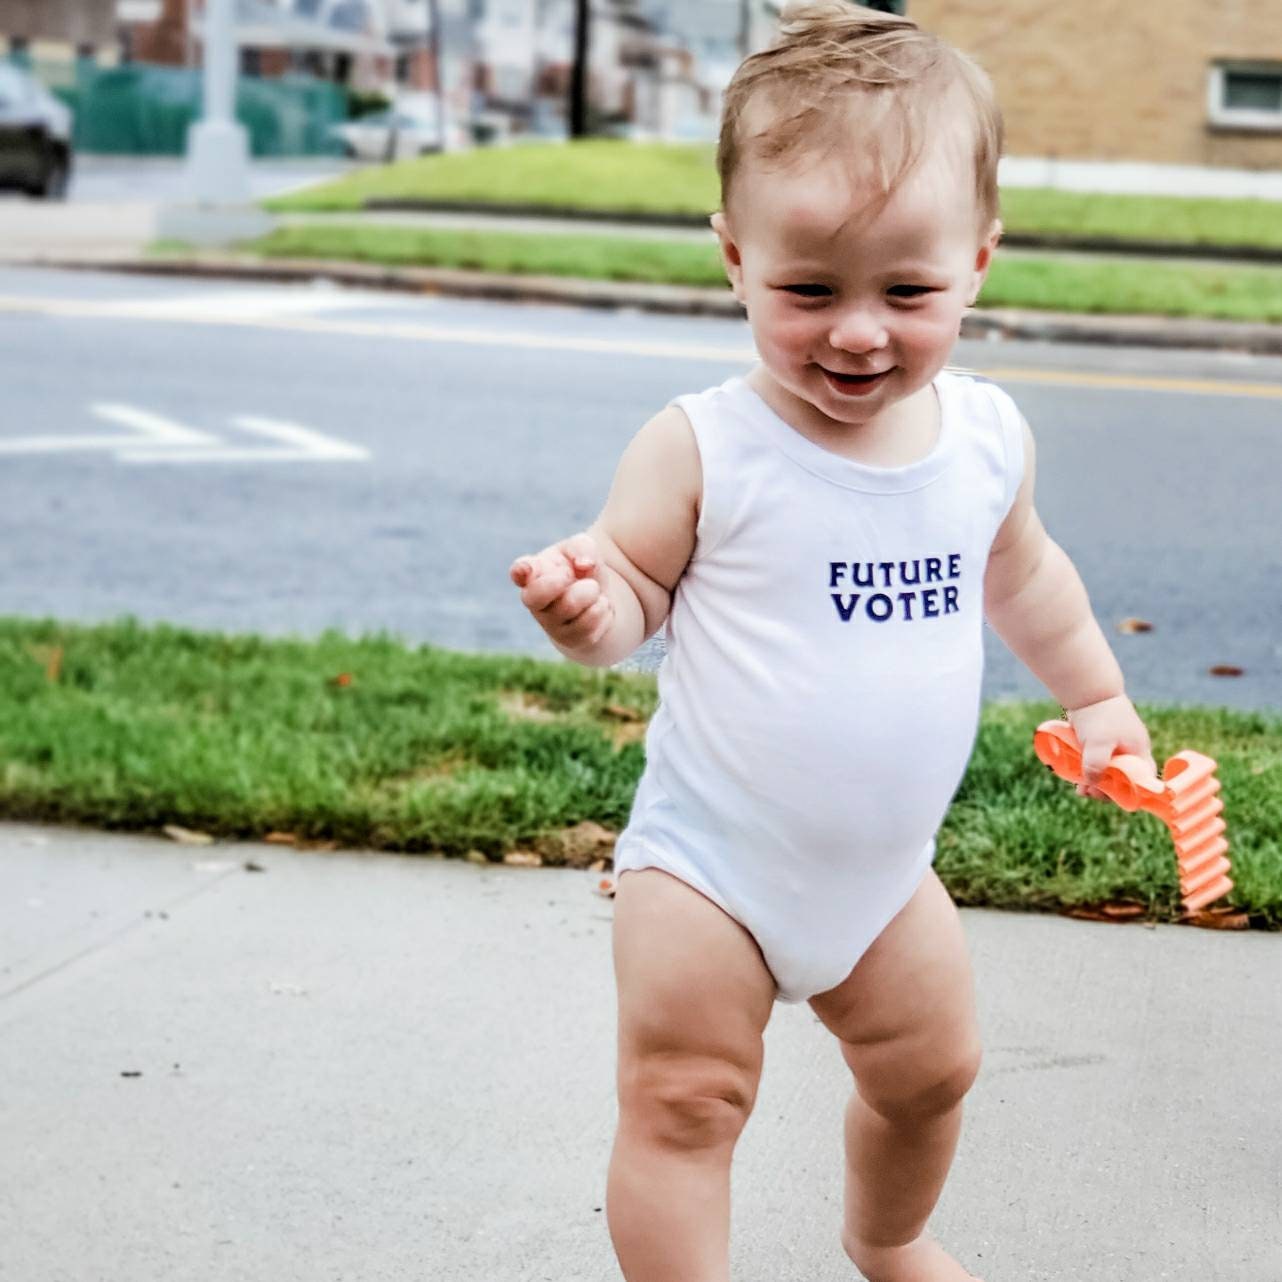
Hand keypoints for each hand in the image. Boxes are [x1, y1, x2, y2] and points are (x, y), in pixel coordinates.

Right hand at [509, 532, 615, 651]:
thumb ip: (582, 547)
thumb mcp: (583, 547)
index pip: (519, 571)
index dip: (520, 571)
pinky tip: (600, 606)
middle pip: (540, 595)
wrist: (598, 598)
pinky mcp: (570, 640)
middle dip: (562, 581)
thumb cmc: (582, 569)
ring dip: (592, 593)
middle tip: (577, 577)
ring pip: (570, 606)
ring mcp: (550, 624)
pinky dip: (603, 609)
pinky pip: (590, 625)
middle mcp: (535, 600)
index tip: (525, 570)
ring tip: (593, 590)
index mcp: (533, 572)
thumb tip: (584, 565)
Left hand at [1065, 694, 1156, 799]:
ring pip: (1109, 769)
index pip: (1142, 780)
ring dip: (1095, 780)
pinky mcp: (1103, 739)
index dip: (1128, 792)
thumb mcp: (1098, 744)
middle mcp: (1132, 749)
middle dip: (1106, 788)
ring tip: (1080, 789)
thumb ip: (1097, 765)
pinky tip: (1077, 775)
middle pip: (1124, 777)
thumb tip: (1093, 783)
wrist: (1088, 689)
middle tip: (1088, 793)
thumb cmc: (1098, 717)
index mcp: (1138, 751)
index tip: (1109, 797)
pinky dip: (1090, 767)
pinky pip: (1099, 759)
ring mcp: (1118, 743)